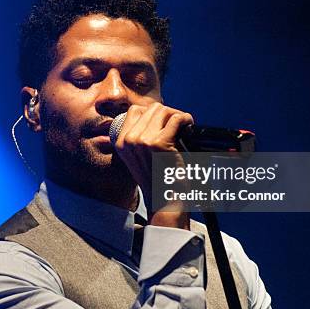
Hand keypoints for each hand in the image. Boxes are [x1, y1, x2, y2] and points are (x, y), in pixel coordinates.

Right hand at [113, 102, 193, 228]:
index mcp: (121, 142)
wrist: (164, 200)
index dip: (152, 113)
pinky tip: (189, 126)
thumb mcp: (138, 157)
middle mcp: (129, 140)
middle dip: (166, 113)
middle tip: (177, 124)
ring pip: (162, 110)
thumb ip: (139, 136)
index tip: (163, 120)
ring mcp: (143, 141)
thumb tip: (156, 115)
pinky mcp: (160, 143)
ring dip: (175, 115)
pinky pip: (176, 119)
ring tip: (183, 125)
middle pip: (150, 109)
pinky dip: (186, 120)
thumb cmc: (156, 179)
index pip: (134, 111)